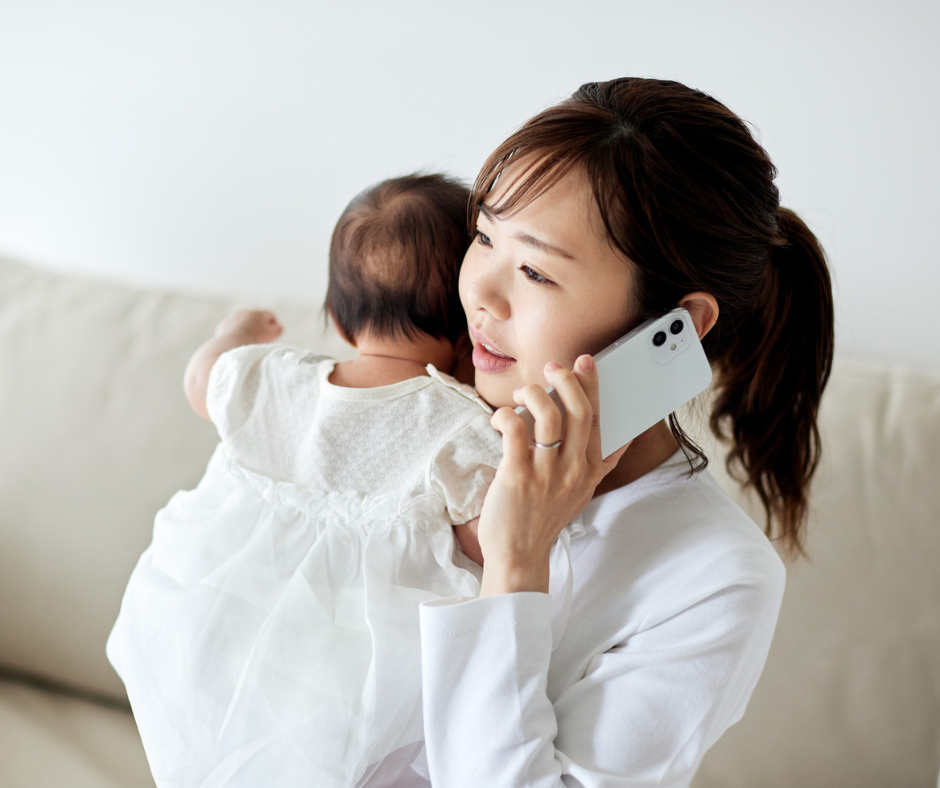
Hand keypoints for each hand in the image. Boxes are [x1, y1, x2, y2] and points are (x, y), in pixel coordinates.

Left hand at [215, 310, 282, 343]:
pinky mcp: (223, 326)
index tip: (274, 334)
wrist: (232, 344)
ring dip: (247, 330)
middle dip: (259, 327)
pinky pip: (232, 329)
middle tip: (262, 338)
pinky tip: (238, 343)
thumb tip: (278, 327)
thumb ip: (278, 329)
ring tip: (249, 342)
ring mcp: (232, 318)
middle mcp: (244, 313)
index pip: (269, 315)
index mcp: (257, 313)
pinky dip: (236, 334)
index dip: (273, 325)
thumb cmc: (255, 340)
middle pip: (255, 318)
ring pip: (243, 323)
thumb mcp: (272, 335)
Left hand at [476, 355, 628, 595]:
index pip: (600, 419)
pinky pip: (515, 430)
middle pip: (580, 411)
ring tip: (520, 393)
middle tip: (552, 367)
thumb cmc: (544, 519)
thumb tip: (621, 437)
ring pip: (548, 415)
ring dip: (533, 394)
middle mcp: (573, 470)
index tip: (587, 363)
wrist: (519, 555)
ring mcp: (546, 474)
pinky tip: (500, 418)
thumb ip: (598, 464)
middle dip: (567, 380)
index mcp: (589, 471)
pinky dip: (507, 415)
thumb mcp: (581, 493)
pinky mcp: (517, 476)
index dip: (593, 386)